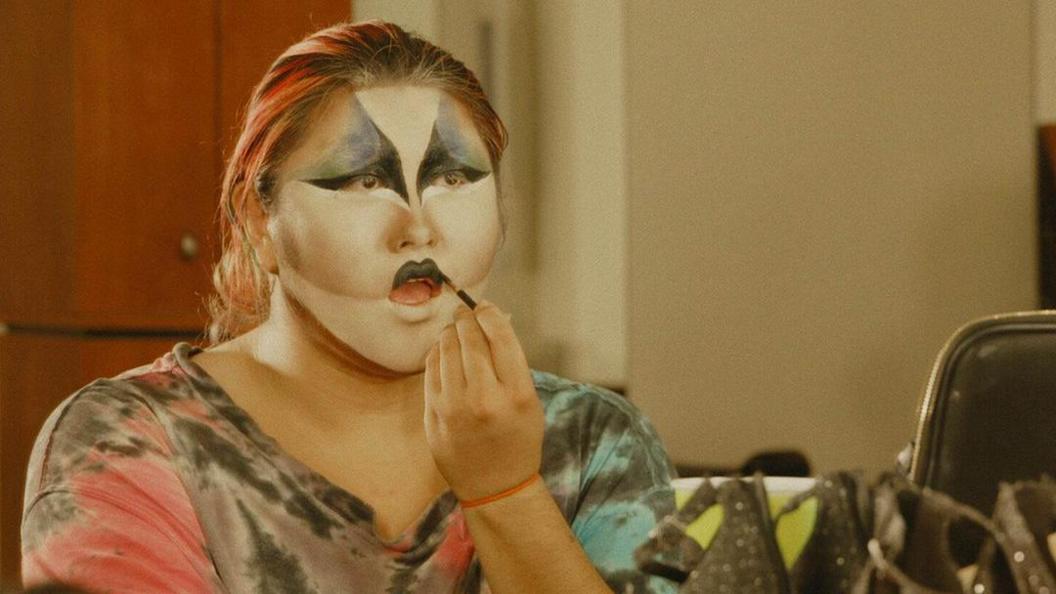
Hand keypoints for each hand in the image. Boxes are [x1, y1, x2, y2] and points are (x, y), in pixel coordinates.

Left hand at [424, 301, 544, 501]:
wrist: (495, 487)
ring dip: (450, 333)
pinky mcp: (433, 416)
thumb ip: (512, 362)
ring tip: (455, 329)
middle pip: (470, 339)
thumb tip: (493, 319)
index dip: (490, 313)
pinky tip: (443, 350)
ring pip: (445, 349)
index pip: (500, 336)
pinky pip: (430, 370)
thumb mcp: (529, 401)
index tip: (485, 306)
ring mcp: (454, 408)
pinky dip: (436, 353)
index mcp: (516, 394)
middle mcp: (484, 399)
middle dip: (466, 318)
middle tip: (465, 312)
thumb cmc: (518, 439)